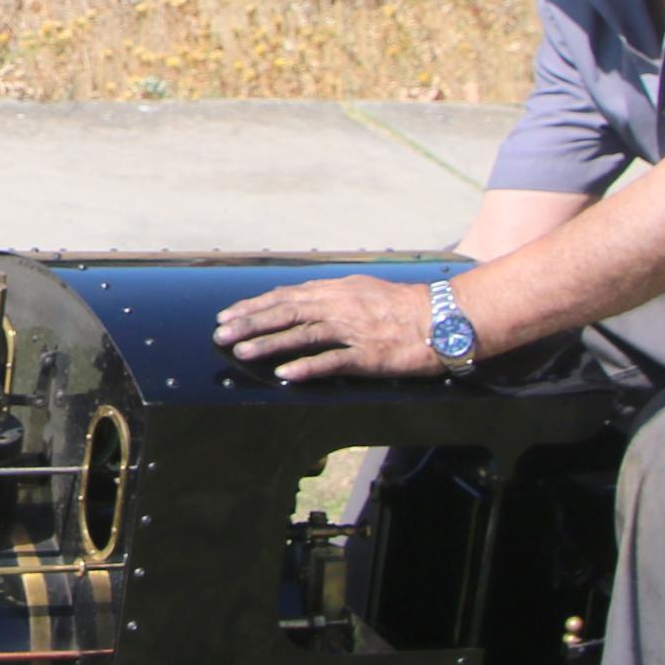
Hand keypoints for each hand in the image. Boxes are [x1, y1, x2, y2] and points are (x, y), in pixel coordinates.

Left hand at [211, 275, 441, 381]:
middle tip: (221, 335)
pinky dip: (308, 367)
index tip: (228, 315)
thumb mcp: (363, 290)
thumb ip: (332, 296)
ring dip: (269, 344)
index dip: (254, 306)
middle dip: (250, 323)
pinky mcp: (368, 355)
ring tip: (242, 352)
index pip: (286, 296)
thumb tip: (302, 300)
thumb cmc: (404, 306)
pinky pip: (333, 361)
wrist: (443, 318)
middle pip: (286, 312)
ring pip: (303, 335)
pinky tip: (285, 374)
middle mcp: (340, 306)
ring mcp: (353, 330)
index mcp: (336, 290)